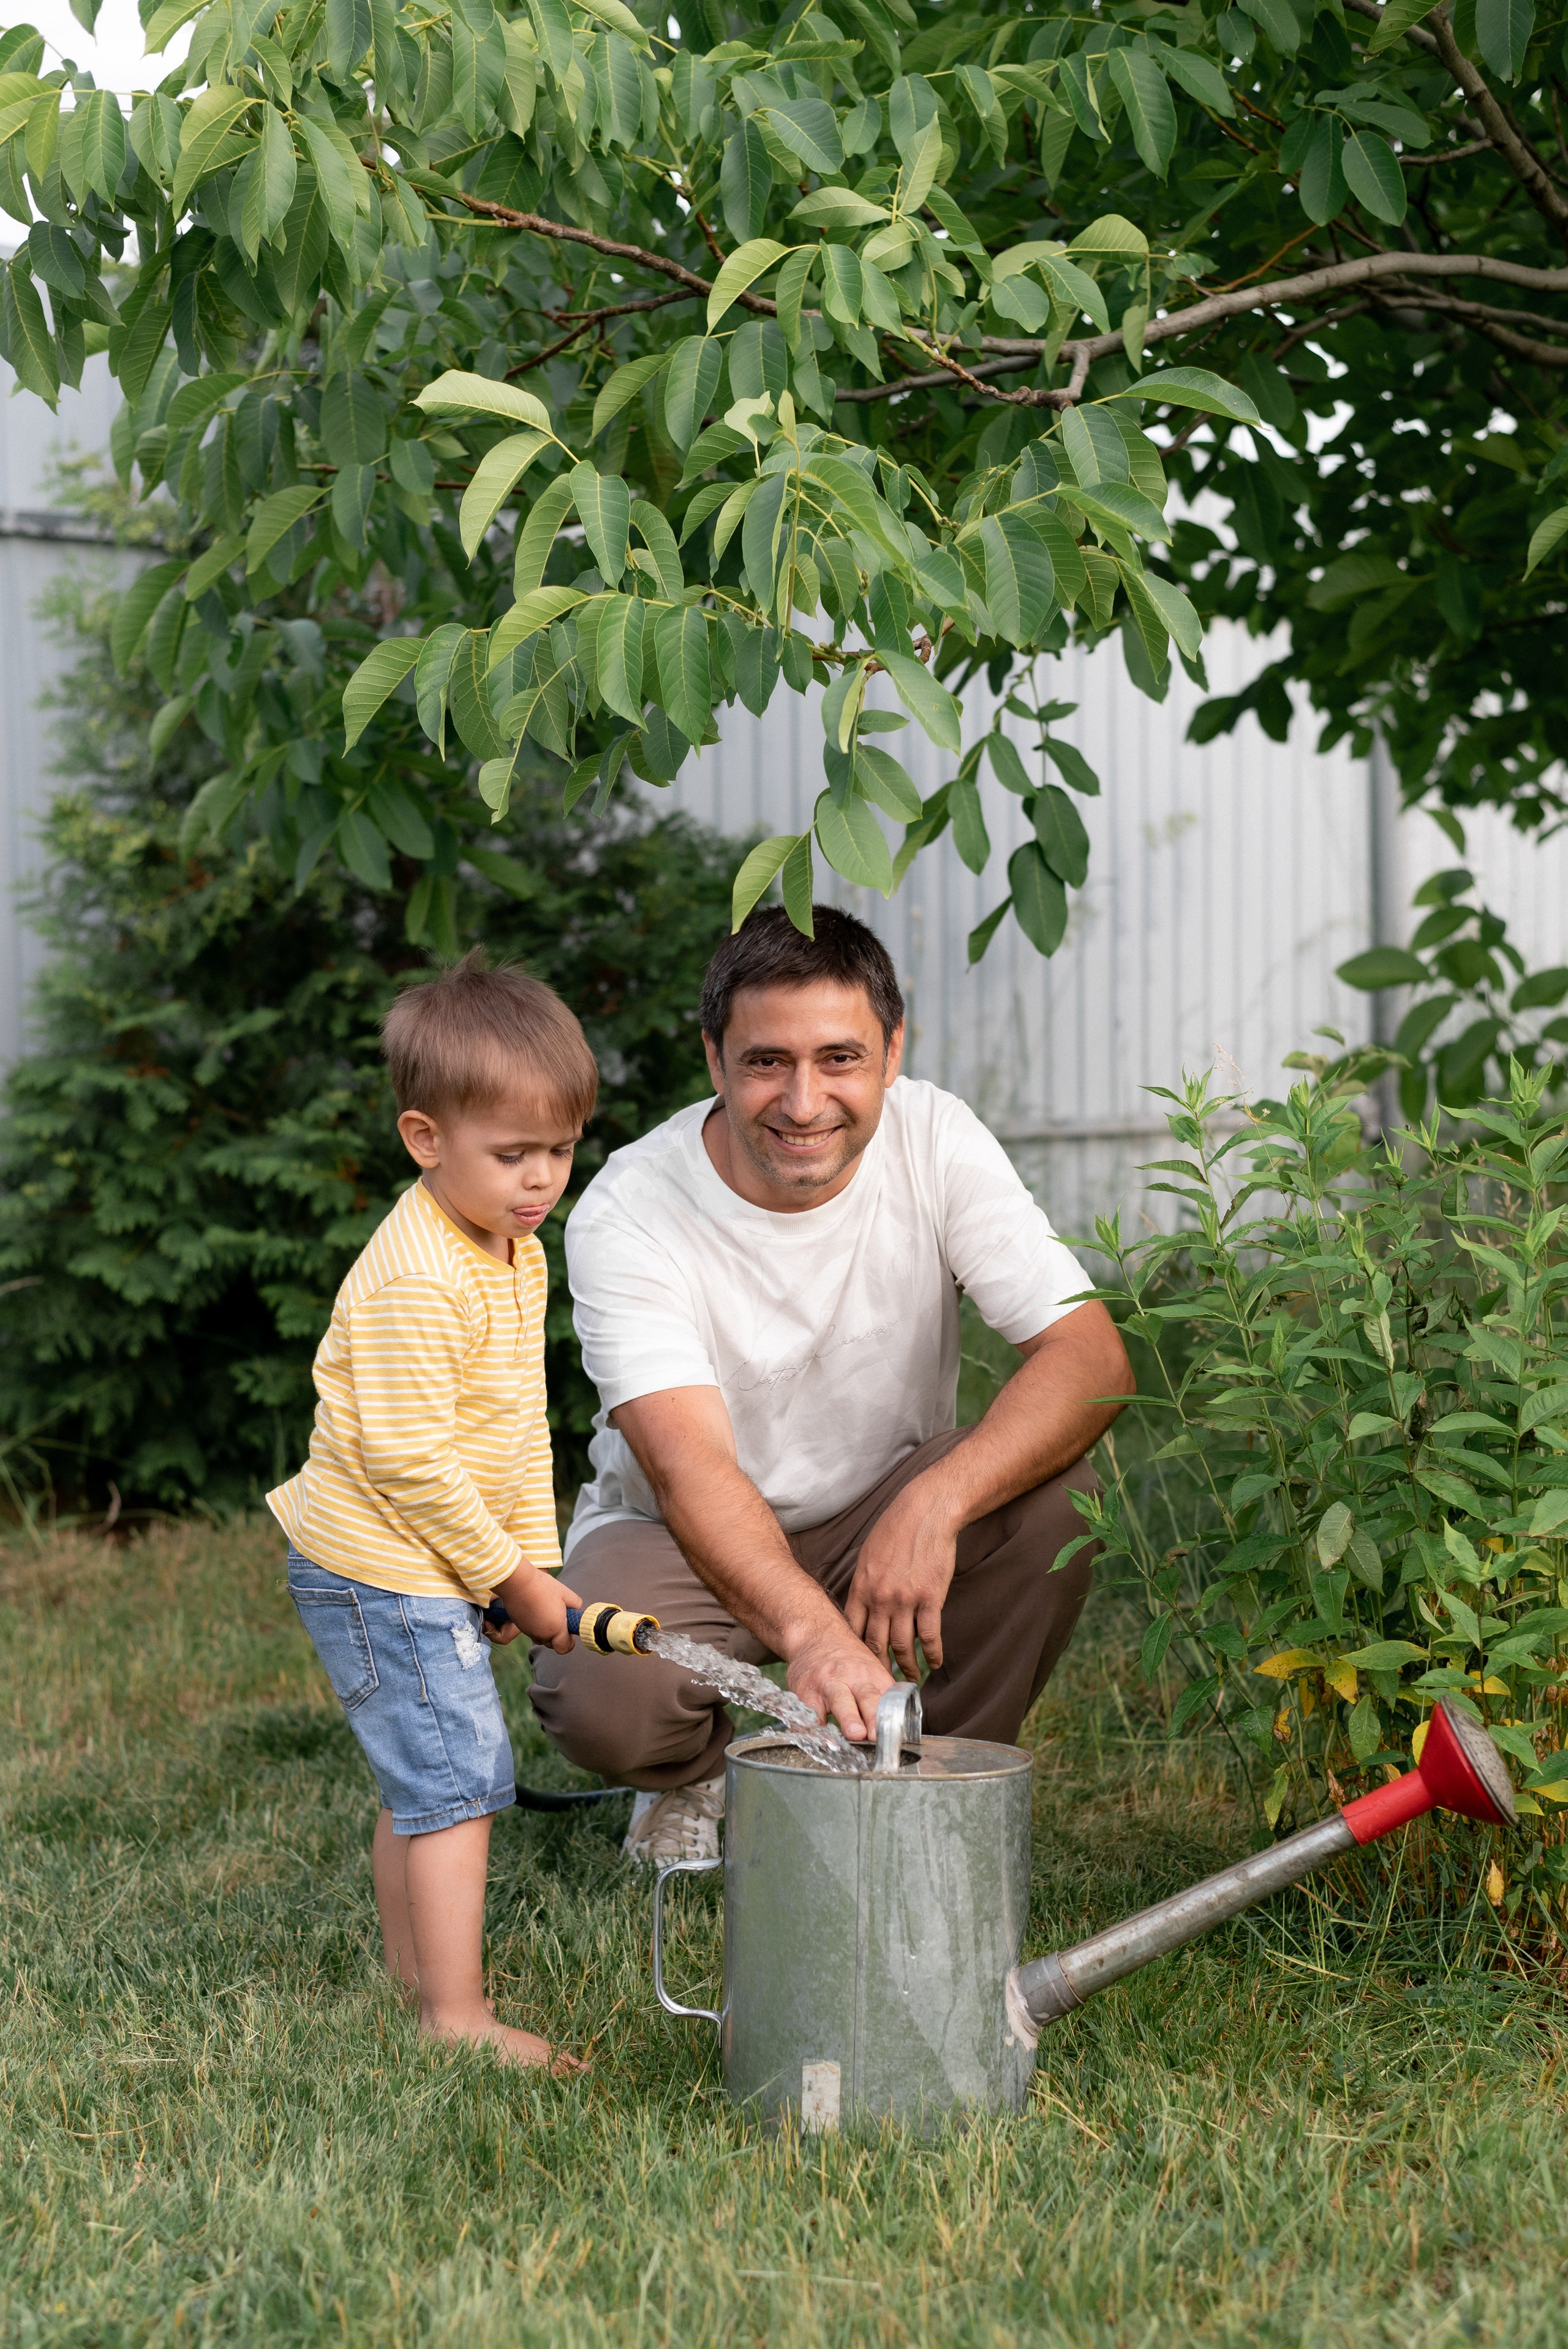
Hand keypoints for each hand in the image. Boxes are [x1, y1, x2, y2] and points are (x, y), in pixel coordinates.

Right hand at [485, 1565, 582, 1652]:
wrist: (517, 1582)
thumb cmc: (543, 1587)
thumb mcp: (565, 1593)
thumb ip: (575, 1604)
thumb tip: (576, 1610)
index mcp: (555, 1629)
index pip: (564, 1648)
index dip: (570, 1642)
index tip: (571, 1631)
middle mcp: (541, 1634)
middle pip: (552, 1644)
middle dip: (558, 1636)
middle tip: (560, 1618)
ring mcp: (528, 1631)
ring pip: (541, 1638)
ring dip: (546, 1631)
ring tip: (548, 1613)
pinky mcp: (519, 1626)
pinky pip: (531, 1631)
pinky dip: (536, 1626)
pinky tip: (537, 1610)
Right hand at [782, 1617, 893, 1742]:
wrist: (814, 1635)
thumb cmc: (846, 1659)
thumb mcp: (870, 1669)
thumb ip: (882, 1695)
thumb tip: (898, 1727)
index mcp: (875, 1677)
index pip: (889, 1700)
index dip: (892, 1718)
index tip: (896, 1735)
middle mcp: (854, 1679)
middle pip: (868, 1698)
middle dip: (873, 1716)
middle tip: (877, 1734)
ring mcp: (829, 1684)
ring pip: (840, 1702)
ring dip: (849, 1719)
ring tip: (855, 1734)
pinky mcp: (806, 1692)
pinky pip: (810, 1713)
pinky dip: (815, 1728)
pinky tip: (820, 1738)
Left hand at [844, 1482, 958, 1679]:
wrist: (925, 1513)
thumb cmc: (895, 1530)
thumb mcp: (868, 1556)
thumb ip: (863, 1584)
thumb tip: (860, 1607)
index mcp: (861, 1588)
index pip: (852, 1630)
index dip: (856, 1652)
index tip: (860, 1665)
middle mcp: (880, 1598)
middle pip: (876, 1644)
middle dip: (879, 1667)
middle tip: (882, 1683)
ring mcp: (905, 1600)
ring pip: (903, 1646)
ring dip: (907, 1667)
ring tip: (910, 1679)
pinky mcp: (930, 1598)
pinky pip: (930, 1635)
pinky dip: (932, 1654)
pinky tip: (935, 1664)